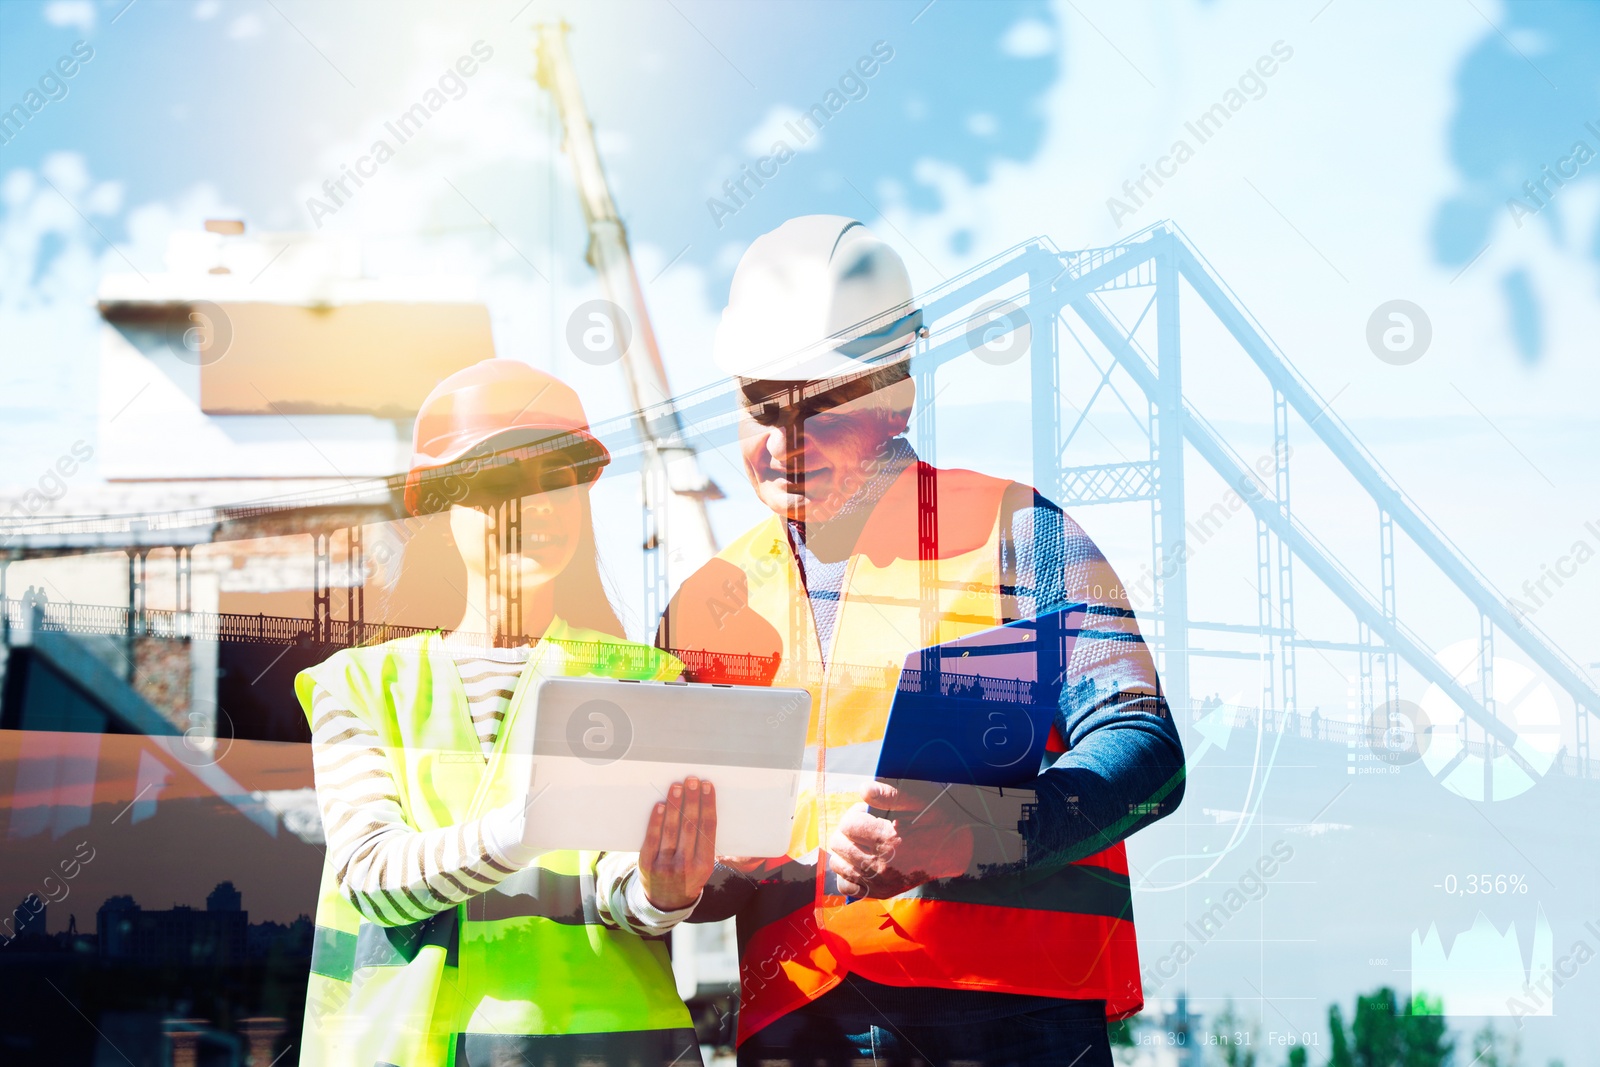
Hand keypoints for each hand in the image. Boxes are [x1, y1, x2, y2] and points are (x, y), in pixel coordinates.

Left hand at [638, 777, 716, 911]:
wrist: (666, 903)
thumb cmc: (689, 877)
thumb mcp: (704, 867)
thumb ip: (705, 844)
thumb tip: (705, 807)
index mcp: (704, 865)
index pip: (708, 828)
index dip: (708, 805)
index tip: (708, 786)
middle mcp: (685, 866)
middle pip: (690, 825)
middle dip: (692, 800)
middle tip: (692, 780)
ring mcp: (665, 865)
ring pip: (671, 829)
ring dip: (675, 804)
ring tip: (677, 786)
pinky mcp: (646, 864)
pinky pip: (652, 838)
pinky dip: (656, 821)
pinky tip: (660, 805)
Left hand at [827, 779, 973, 898]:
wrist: (954, 851)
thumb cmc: (936, 821)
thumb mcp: (919, 801)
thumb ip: (890, 795)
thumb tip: (864, 789)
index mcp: (888, 840)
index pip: (848, 824)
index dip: (856, 813)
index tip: (868, 812)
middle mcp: (880, 865)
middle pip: (839, 843)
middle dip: (848, 830)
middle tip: (866, 825)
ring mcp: (879, 882)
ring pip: (838, 863)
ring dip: (846, 849)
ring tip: (864, 842)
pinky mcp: (880, 892)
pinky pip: (846, 885)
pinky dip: (848, 872)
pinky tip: (861, 860)